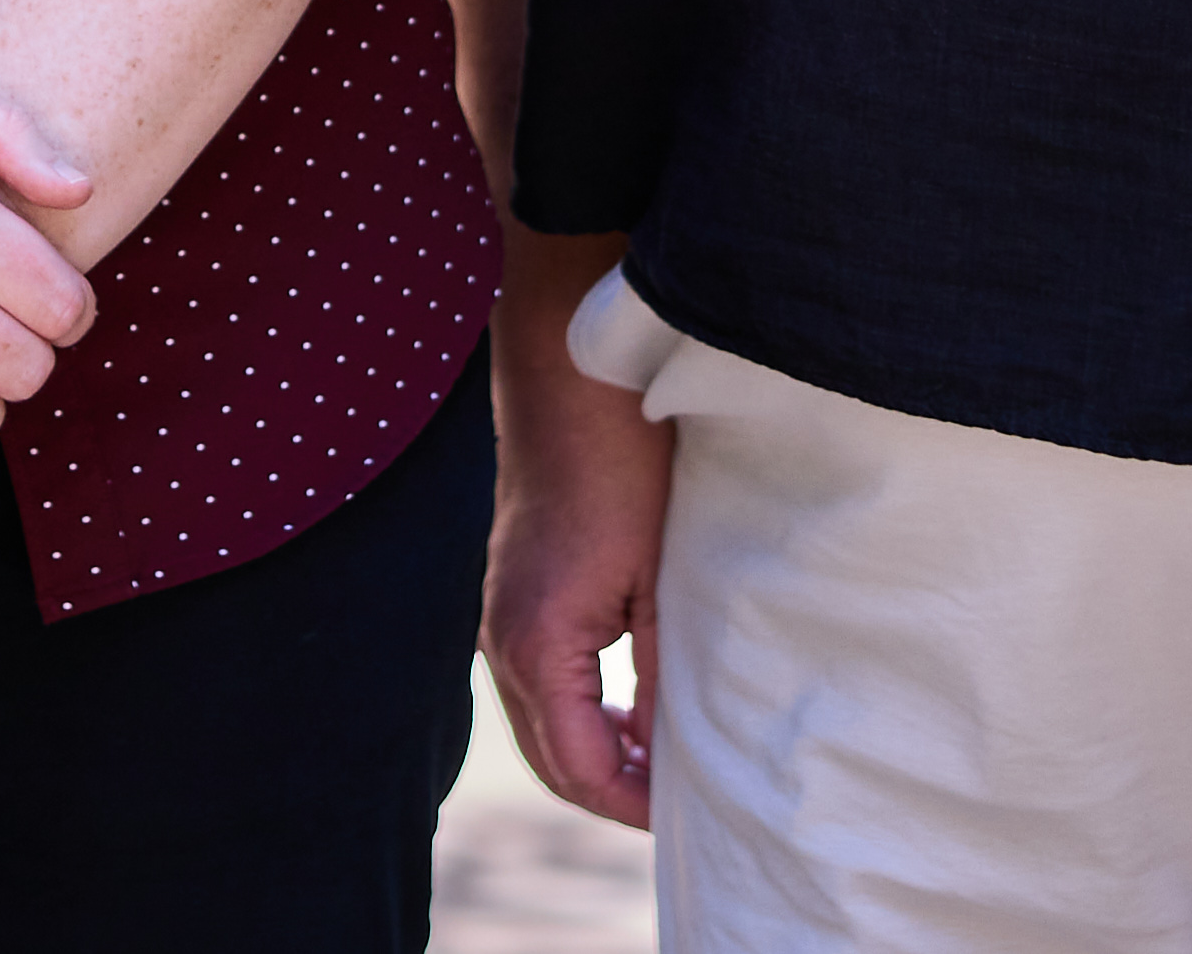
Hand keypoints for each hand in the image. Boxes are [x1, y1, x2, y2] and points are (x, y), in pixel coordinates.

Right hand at [479, 292, 667, 828]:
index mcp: (538, 648)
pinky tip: (627, 707)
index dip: (636, 805)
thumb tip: (677, 749)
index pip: (581, 769)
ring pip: (540, 724)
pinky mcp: (509, 593)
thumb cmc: (620, 466)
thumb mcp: (659, 580)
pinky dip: (578, 712)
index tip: (693, 812)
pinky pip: (536, 683)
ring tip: (660, 762)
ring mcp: (498, 617)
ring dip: (593, 753)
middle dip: (610, 792)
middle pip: (549, 760)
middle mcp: (501, 642)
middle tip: (679, 803)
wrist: (568, 378)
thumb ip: (664, 675)